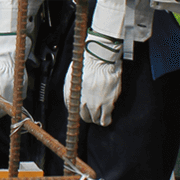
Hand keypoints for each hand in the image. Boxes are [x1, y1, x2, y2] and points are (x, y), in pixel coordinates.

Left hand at [80, 0, 126, 125]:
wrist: (99, 59)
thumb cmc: (87, 63)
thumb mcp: (73, 75)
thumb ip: (72, 87)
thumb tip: (73, 94)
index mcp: (72, 94)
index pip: (72, 109)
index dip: (78, 111)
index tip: (82, 111)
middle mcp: (82, 101)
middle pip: (83, 116)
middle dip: (88, 116)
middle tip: (92, 114)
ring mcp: (95, 104)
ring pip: (95, 119)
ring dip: (97, 119)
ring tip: (100, 118)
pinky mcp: (107, 103)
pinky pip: (105, 118)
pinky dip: (105, 121)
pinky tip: (106, 120)